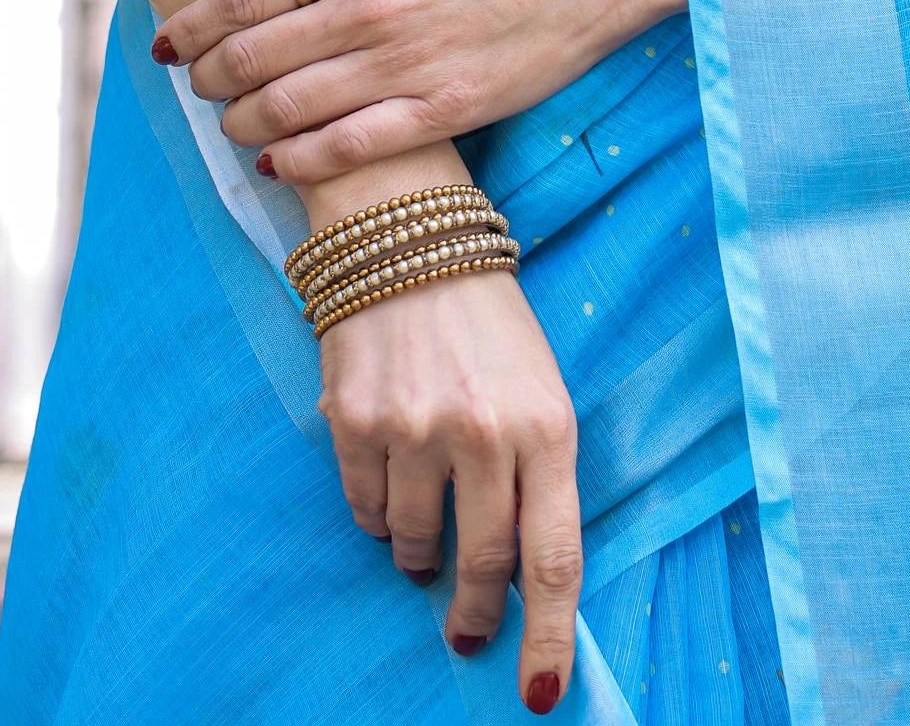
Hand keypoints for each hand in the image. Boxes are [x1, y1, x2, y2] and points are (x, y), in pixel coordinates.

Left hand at [155, 0, 683, 181]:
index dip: (194, 24)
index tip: (170, 40)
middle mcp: (369, 6)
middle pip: (252, 58)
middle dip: (206, 78)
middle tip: (196, 84)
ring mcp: (404, 63)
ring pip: (288, 110)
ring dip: (242, 124)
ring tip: (232, 124)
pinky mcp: (442, 109)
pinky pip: (349, 150)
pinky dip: (301, 162)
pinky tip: (280, 163)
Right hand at [319, 257, 581, 707]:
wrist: (407, 230)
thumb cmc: (486, 318)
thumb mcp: (537, 386)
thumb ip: (533, 473)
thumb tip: (516, 575)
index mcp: (546, 425)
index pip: (553, 558)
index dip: (549, 636)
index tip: (541, 694)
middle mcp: (483, 432)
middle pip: (482, 568)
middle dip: (475, 616)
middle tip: (467, 630)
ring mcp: (415, 428)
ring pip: (413, 545)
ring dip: (420, 555)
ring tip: (425, 524)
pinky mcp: (356, 421)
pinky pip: (364, 510)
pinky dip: (376, 515)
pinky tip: (389, 478)